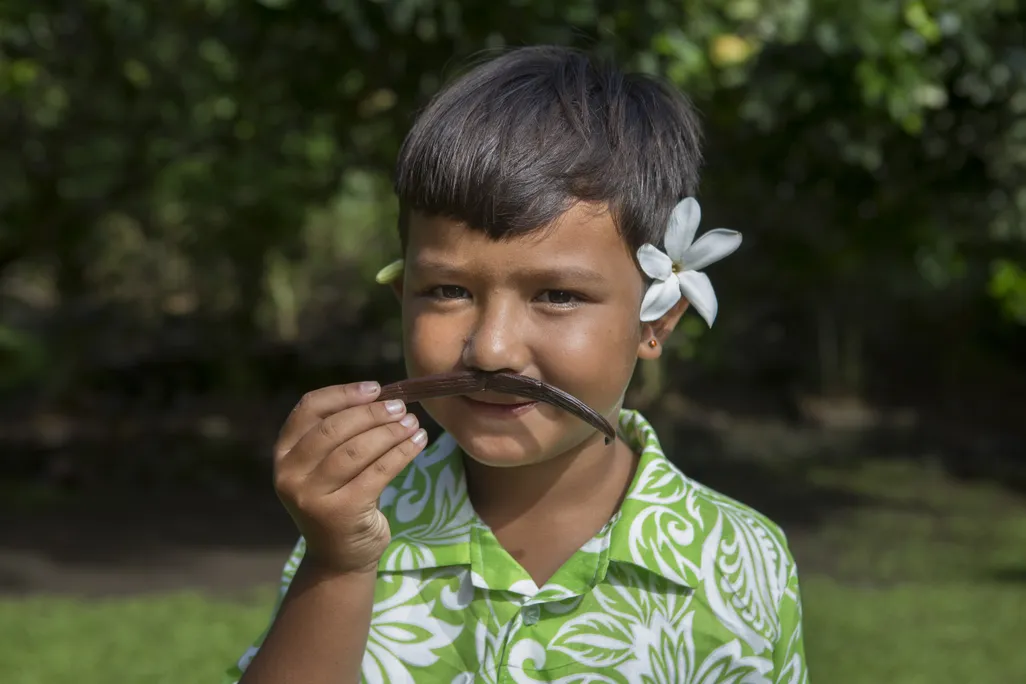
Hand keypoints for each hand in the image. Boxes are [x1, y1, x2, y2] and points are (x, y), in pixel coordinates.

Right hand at [272, 381, 426, 574]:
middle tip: (401, 407)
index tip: (375, 388)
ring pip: (357, 450)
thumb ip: (339, 433)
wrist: (339, 557)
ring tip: (413, 423)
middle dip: (372, 414)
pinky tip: (418, 442)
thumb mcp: (325, 466)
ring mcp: (312, 497)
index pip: (309, 409)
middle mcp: (290, 475)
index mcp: (283, 454)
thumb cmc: (338, 499)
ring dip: (390, 432)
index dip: (343, 393)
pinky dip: (402, 453)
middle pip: (334, 429)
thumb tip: (381, 395)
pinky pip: (378, 472)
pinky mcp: (341, 513)